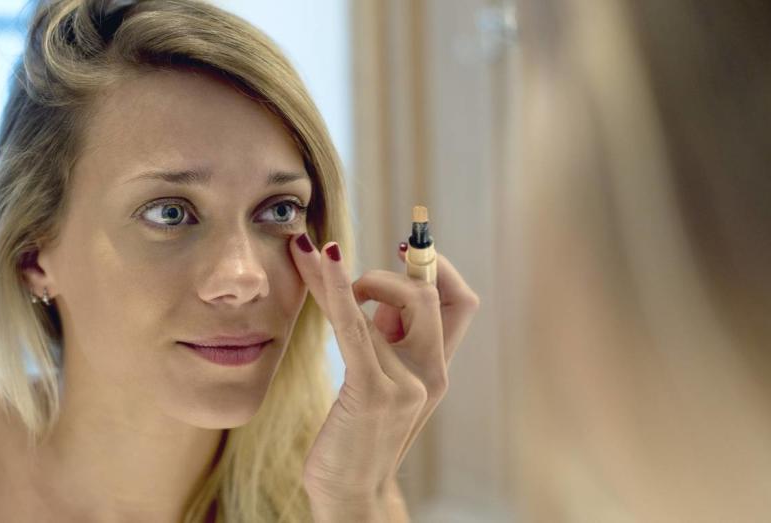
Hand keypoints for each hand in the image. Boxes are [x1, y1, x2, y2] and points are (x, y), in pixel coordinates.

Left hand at [288, 234, 479, 508]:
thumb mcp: (384, 385)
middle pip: (432, 295)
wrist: (351, 496)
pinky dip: (335, 289)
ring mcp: (406, 382)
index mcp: (437, 368)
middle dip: (391, 272)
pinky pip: (355, 327)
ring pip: (378, 308)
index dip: (440, 268)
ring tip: (308, 261)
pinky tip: (319, 263)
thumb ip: (388, 344)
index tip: (407, 248)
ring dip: (339, 278)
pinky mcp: (373, 390)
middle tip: (352, 279)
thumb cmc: (358, 438)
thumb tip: (374, 297)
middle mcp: (431, 372)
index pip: (462, 303)